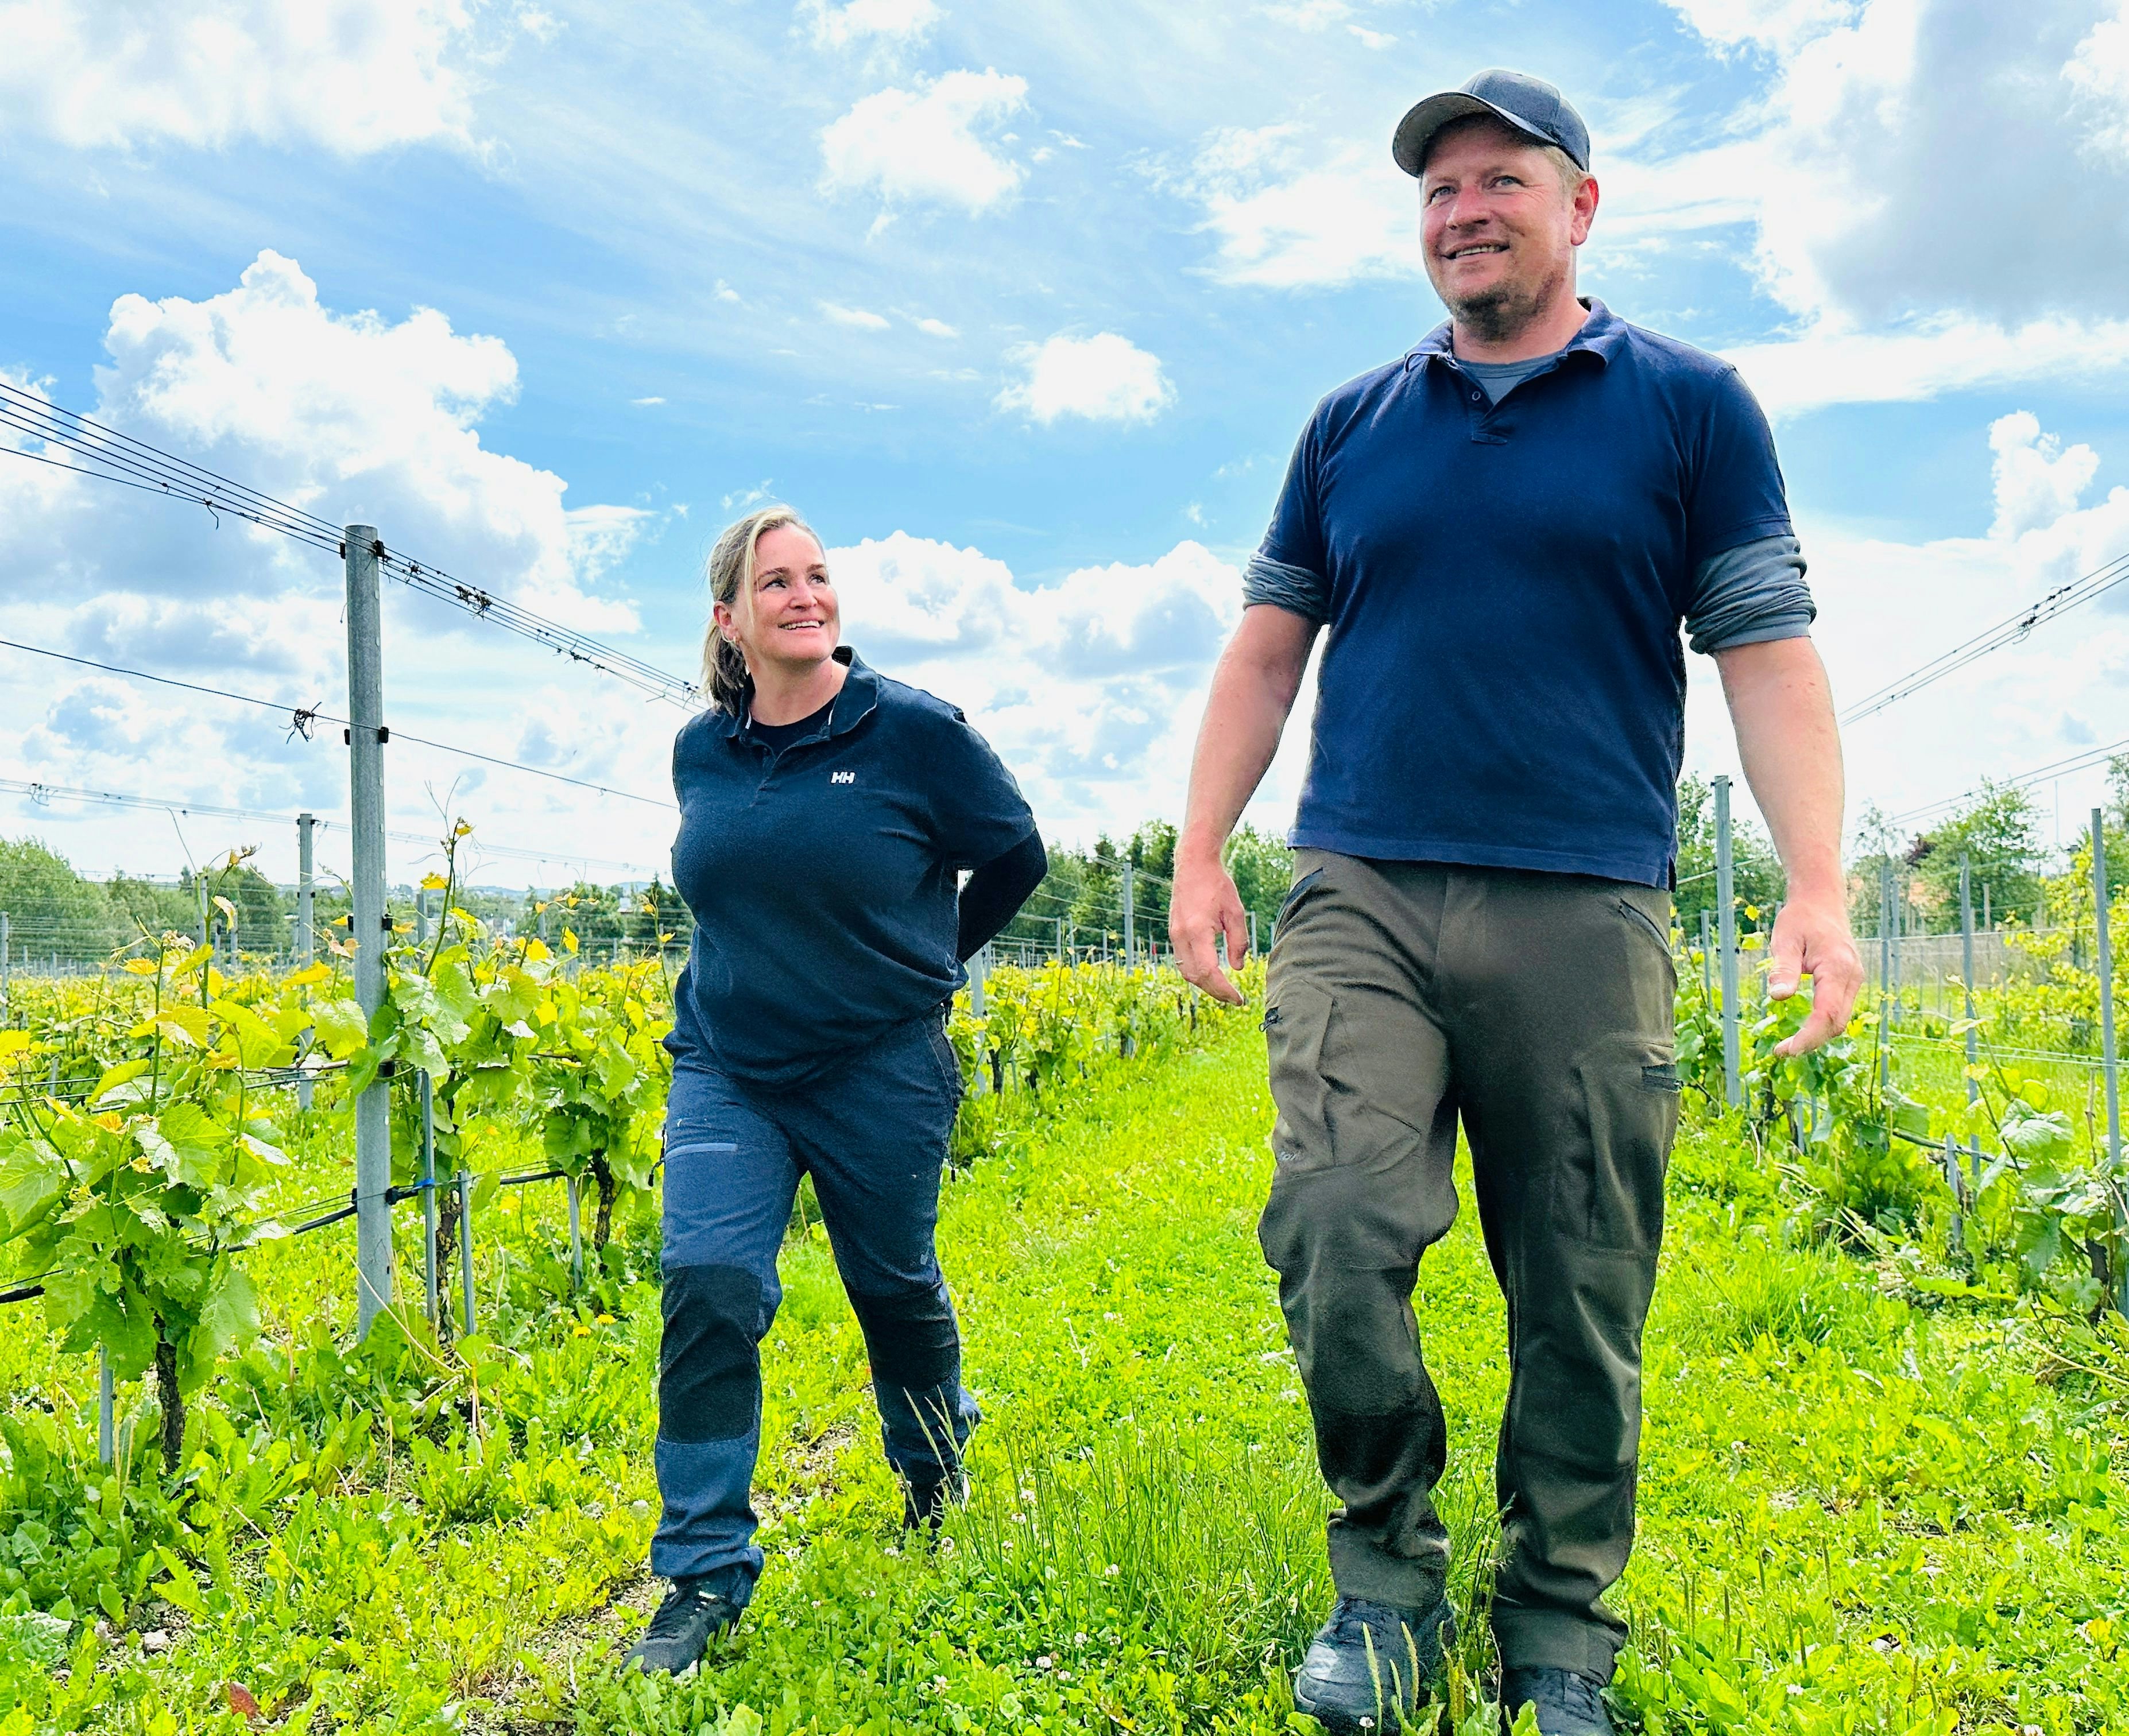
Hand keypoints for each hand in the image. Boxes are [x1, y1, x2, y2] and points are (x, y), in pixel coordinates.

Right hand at [1170, 850, 1248, 1005]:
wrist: (1194, 865)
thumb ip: (1239, 942)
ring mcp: (1174, 934)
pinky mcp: (1174, 932)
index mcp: (1197, 930)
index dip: (1223, 990)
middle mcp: (1181, 935)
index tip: (1239, 998)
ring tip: (1224, 989)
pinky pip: (1182, 960)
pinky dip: (1196, 972)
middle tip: (1234, 999)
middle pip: (1194, 977)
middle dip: (1215, 992)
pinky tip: (1211, 973)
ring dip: (1204, 984)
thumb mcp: (1236, 913)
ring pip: (1186, 971)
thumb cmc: (1218, 885)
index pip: (1208, 971)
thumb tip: (1238, 968)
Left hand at [1765, 893, 1861, 1056]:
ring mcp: (1854, 979)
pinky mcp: (1849, 980)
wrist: (1821, 902)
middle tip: (1782, 1052)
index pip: (1826, 1014)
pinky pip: (1840, 1009)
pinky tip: (1804, 1030)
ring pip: (1841, 1018)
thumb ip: (1783, 969)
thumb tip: (1777, 998)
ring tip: (1790, 1046)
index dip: (1808, 1037)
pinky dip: (1824, 1024)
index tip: (1786, 1050)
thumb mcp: (1784, 940)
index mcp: (1837, 968)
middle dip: (1811, 1041)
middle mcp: (1852, 977)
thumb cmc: (1799, 919)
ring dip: (1818, 1035)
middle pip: (1836, 1022)